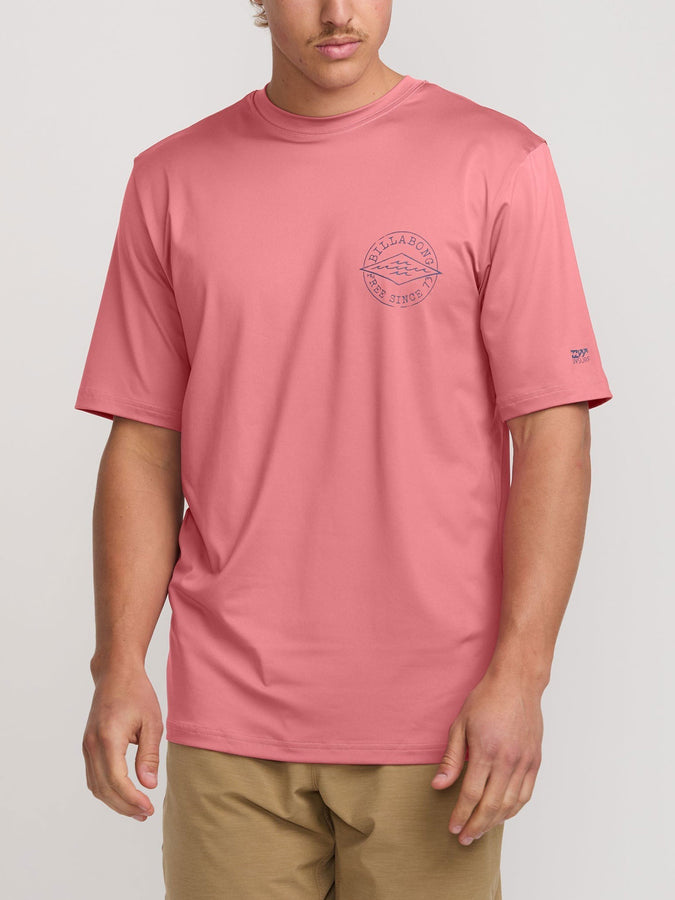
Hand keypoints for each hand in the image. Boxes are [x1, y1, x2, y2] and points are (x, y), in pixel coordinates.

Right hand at [82, 663, 163, 821]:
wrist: (115, 673)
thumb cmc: (137, 693)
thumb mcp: (152, 722)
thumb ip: (149, 756)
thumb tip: (148, 786)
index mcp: (108, 738)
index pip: (117, 780)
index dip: (132, 799)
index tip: (149, 808)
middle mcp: (92, 745)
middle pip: (104, 788)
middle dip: (124, 806)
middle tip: (146, 814)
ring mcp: (86, 746)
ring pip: (95, 786)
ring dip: (115, 802)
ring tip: (138, 809)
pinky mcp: (88, 745)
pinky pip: (93, 776)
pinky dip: (107, 790)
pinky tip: (124, 794)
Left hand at [430, 668, 542, 844]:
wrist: (517, 683)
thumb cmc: (485, 700)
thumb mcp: (460, 724)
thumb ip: (451, 758)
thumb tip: (438, 785)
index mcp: (486, 750)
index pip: (471, 794)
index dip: (461, 814)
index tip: (453, 827)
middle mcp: (508, 760)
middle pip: (492, 805)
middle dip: (476, 826)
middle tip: (465, 838)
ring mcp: (524, 762)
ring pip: (511, 804)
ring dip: (495, 822)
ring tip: (481, 830)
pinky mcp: (535, 761)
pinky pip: (526, 794)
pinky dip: (514, 809)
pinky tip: (502, 815)